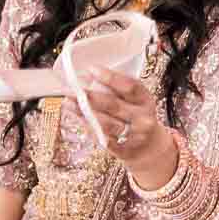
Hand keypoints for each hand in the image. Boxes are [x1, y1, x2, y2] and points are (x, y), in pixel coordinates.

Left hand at [80, 67, 177, 186]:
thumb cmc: (137, 118)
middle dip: (91, 95)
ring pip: (105, 123)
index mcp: (145, 100)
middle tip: (73, 88)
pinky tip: (76, 117)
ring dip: (84, 112)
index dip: (111, 77)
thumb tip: (88, 76)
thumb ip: (118, 90)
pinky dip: (87, 126)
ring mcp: (133, 136)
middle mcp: (142, 118)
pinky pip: (101, 137)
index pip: (130, 86)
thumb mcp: (137, 101)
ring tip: (69, 102)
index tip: (92, 69)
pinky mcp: (123, 150)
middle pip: (114, 105)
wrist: (150, 148)